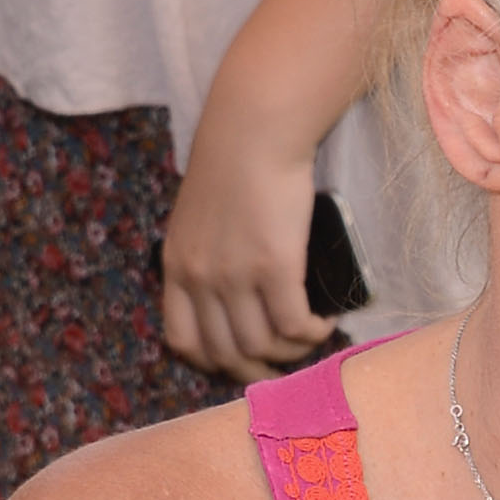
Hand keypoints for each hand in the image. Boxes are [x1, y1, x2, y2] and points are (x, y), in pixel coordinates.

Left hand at [162, 93, 330, 379]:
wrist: (253, 130)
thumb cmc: (233, 164)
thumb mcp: (199, 218)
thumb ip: (205, 256)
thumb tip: (232, 293)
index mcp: (175, 267)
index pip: (183, 342)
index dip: (214, 362)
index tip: (243, 357)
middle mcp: (199, 278)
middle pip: (226, 354)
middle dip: (259, 369)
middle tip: (286, 362)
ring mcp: (235, 275)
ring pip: (262, 345)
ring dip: (292, 352)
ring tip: (310, 337)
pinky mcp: (274, 266)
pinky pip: (294, 326)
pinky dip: (312, 334)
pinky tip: (324, 323)